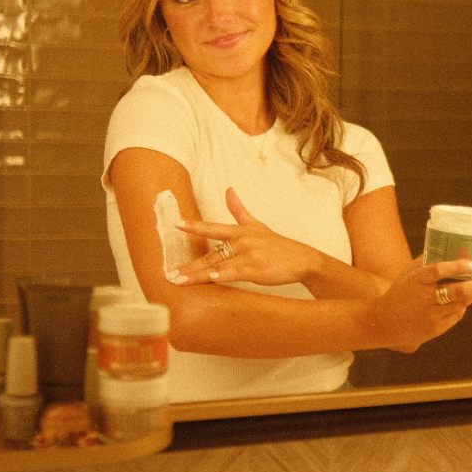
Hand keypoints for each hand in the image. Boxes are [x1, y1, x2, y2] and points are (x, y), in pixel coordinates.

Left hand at [171, 187, 319, 287]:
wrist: (302, 259)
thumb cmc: (278, 245)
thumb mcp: (257, 224)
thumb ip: (239, 209)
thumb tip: (228, 190)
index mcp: (240, 231)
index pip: (213, 227)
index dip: (194, 225)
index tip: (176, 224)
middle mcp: (243, 241)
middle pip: (211, 252)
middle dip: (189, 264)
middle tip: (169, 273)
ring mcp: (249, 255)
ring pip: (218, 265)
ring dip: (197, 274)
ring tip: (179, 281)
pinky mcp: (256, 269)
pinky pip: (235, 272)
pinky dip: (222, 275)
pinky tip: (211, 279)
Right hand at [368, 256, 471, 352]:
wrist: (383, 323)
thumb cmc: (399, 293)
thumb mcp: (408, 274)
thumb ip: (426, 262)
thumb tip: (448, 248)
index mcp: (416, 280)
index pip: (438, 271)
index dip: (457, 266)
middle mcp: (424, 298)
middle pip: (457, 292)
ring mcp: (430, 315)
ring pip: (460, 304)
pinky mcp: (434, 329)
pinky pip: (456, 315)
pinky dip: (462, 306)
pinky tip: (465, 300)